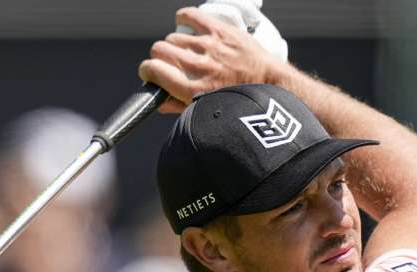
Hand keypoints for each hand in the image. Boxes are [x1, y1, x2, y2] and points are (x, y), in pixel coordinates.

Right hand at [140, 7, 284, 113]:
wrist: (269, 84)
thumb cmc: (238, 100)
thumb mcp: (206, 110)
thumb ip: (178, 106)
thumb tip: (158, 101)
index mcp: (192, 90)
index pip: (152, 70)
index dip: (147, 70)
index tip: (151, 72)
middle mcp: (199, 67)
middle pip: (159, 50)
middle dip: (159, 57)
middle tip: (169, 63)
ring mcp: (210, 47)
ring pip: (173, 37)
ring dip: (175, 44)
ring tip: (185, 51)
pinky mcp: (220, 31)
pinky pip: (190, 16)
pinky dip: (183, 18)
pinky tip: (185, 25)